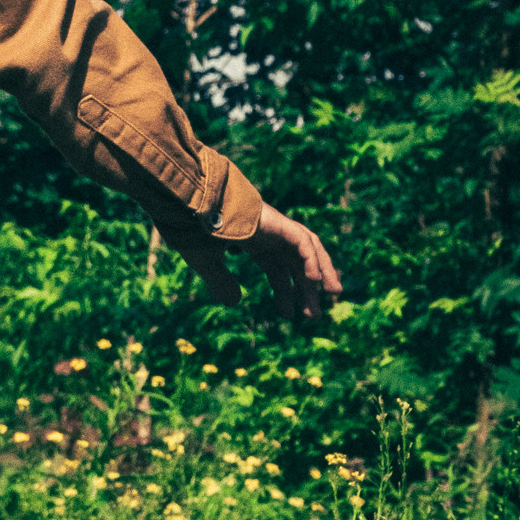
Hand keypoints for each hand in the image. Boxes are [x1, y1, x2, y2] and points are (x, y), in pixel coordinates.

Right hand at [174, 202, 339, 320]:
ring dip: (322, 271)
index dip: (285, 293)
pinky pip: (302, 241)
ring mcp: (274, 226)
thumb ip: (220, 282)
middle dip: (306, 288)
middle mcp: (268, 234)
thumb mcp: (207, 262)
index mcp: (252, 242)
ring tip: (332, 294)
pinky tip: (314, 281)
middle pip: (295, 263)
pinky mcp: (277, 221)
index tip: (289, 316)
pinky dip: (311, 260)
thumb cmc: (191, 228)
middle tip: (315, 315)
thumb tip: (234, 303)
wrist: (187, 204)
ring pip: (308, 248)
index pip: (277, 269)